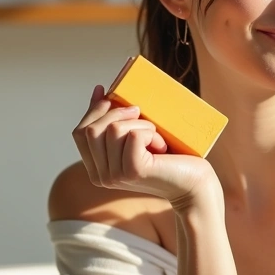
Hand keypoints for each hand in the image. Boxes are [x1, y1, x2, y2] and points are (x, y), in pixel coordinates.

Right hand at [72, 85, 218, 205]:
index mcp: (97, 169)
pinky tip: (161, 146)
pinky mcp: (132, 171)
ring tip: (156, 136)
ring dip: (140, 124)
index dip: (92, 110)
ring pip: (113, 129)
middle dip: (116, 112)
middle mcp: (101, 176)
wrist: (194, 183)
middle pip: (91, 129)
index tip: (107, 91)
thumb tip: (100, 91)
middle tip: (140, 112)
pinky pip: (133, 135)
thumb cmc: (169, 158)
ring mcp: (115, 175)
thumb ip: (115, 124)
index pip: (80, 133)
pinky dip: (150, 133)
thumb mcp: (135, 139)